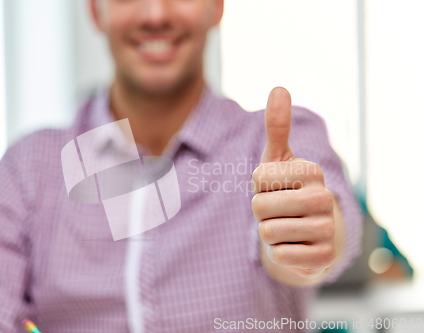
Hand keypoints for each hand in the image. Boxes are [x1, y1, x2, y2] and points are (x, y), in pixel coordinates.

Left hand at [252, 87, 335, 278]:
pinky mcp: (324, 259)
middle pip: (259, 207)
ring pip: (267, 233)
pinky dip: (279, 254)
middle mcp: (325, 199)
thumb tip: (279, 87)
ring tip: (285, 227)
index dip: (258, 185)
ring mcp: (327, 230)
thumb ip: (277, 126)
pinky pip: (279, 256)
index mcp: (312, 171)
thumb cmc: (287, 190)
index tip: (275, 186)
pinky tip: (294, 247)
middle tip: (278, 210)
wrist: (310, 231)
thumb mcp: (278, 159)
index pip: (258, 178)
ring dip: (269, 233)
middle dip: (260, 211)